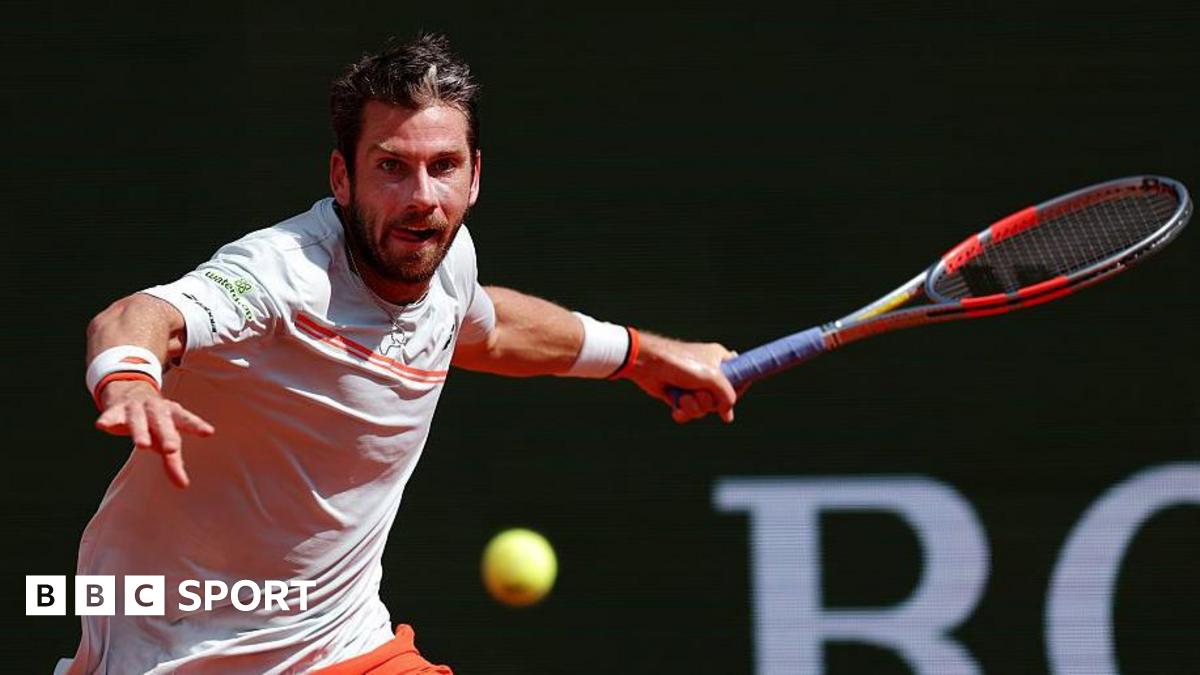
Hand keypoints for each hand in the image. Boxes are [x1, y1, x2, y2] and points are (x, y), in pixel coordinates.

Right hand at [94, 379, 214, 487]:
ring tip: (142, 445)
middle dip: (167, 435)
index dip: (196, 425)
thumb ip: (173, 461)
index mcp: (172, 414)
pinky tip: (102, 425)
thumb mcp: (164, 439)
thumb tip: (183, 485)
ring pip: (138, 419)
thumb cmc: (154, 422)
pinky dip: (108, 419)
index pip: (186, 420)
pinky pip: (111, 415)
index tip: (208, 432)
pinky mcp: (116, 409)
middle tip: (171, 449)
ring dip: (140, 431)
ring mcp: (136, 408)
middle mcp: (156, 409)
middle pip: (162, 422)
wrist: (129, 392)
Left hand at [627, 333, 737, 423]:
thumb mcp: (712, 376)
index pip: (740, 377)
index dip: (738, 389)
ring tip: (684, 397)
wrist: (648, 364)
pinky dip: (683, 412)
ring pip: (705, 408)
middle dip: (709, 402)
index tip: (732, 397)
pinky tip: (677, 408)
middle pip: (721, 399)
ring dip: (694, 407)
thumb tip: (728, 415)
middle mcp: (709, 373)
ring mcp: (694, 385)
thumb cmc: (681, 363)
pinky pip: (689, 412)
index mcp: (720, 360)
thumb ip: (727, 395)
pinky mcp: (680, 395)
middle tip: (699, 392)